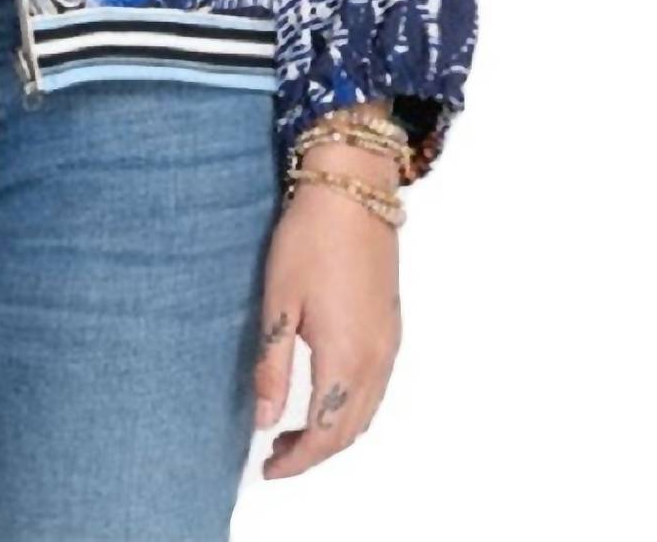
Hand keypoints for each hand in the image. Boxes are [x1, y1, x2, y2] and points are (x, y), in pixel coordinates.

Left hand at [252, 163, 402, 479]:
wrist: (354, 189)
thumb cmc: (310, 238)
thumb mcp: (279, 301)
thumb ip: (274, 366)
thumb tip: (264, 420)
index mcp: (346, 357)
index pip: (325, 434)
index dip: (297, 460)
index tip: (268, 467)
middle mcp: (376, 358)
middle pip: (350, 431)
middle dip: (315, 452)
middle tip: (275, 452)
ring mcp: (389, 343)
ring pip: (367, 411)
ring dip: (336, 432)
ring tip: (294, 429)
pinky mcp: (392, 325)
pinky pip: (377, 388)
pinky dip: (353, 408)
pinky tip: (326, 394)